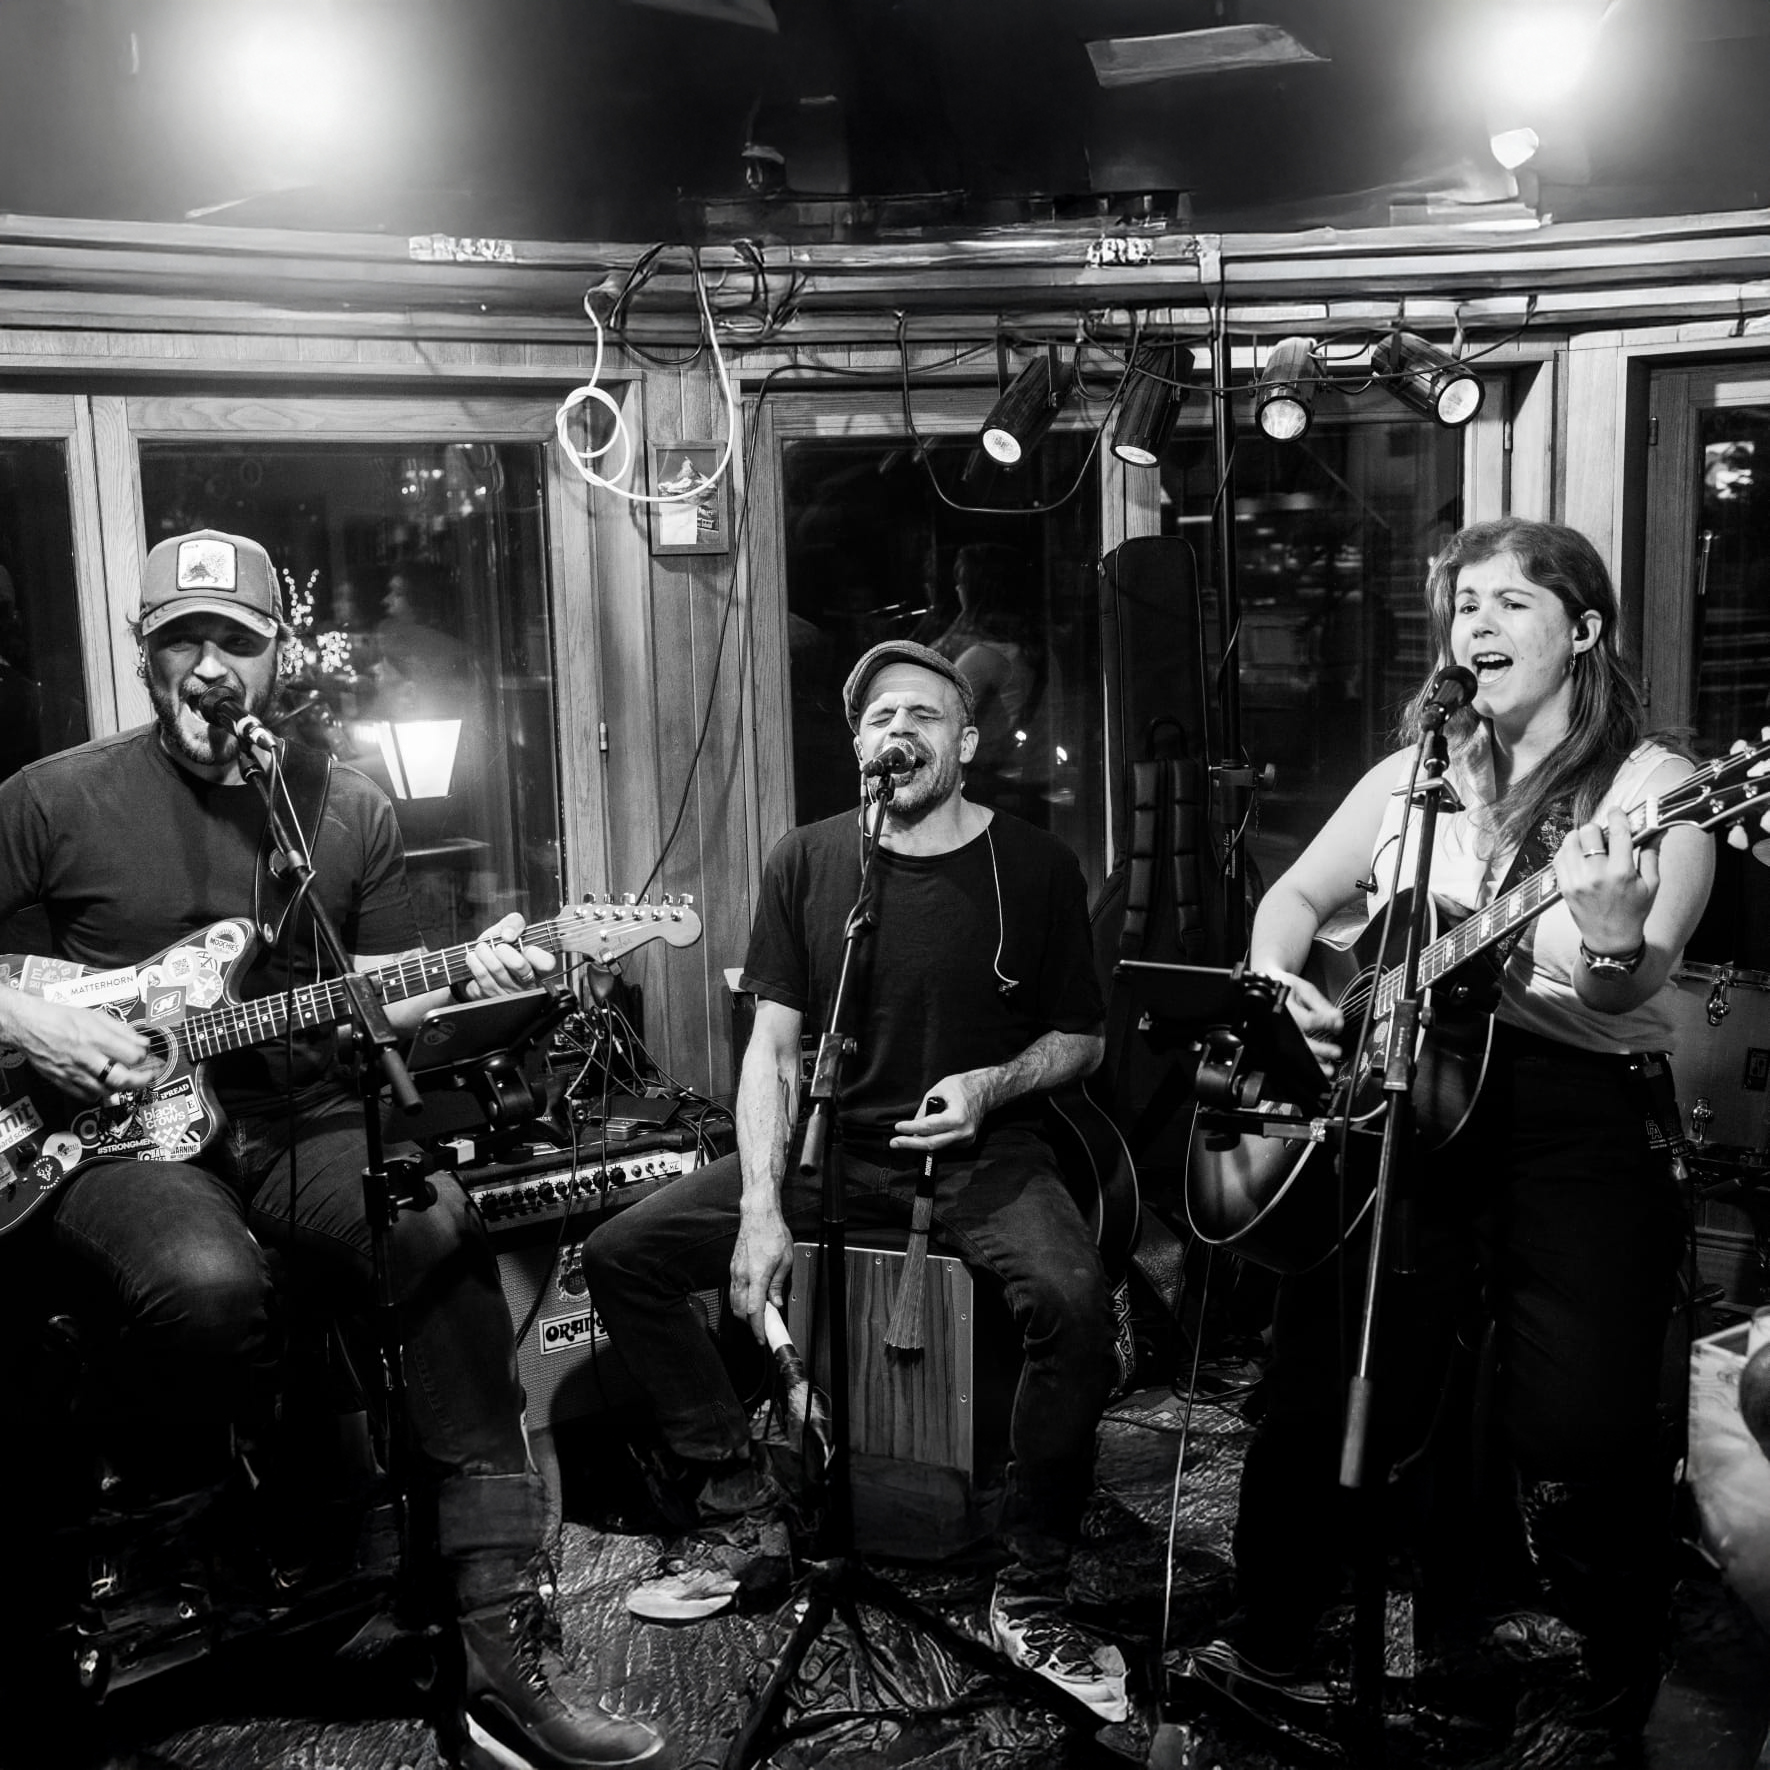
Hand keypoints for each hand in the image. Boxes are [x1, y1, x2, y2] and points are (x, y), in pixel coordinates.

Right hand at [0, 993, 154, 1102]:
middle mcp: (85, 1056)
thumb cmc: (61, 1018)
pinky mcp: (61, 1081)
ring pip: (105, 1090)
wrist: (29, 1025)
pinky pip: (85, 1096)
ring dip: (120, 1088)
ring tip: (126, 1080)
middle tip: (148, 1076)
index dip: (144, 1057)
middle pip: (120, 1079)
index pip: (132, 1055)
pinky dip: (99, 1093)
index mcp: (95, 1037)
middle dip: (140, 1080)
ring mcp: (72, 1071)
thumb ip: (122, 1030)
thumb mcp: (96, 1016)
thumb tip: (143, 1042)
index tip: (147, 1055)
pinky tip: (103, 1085)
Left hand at [460, 912, 556, 1000]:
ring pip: (499, 974)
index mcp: (537, 966)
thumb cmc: (499, 947)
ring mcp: (510, 994)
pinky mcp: (493, 999)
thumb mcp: (508, 931)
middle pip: (521, 968)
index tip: (520, 945)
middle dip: (505, 952)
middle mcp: (527, 983)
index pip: (547, 963)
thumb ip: (514, 923)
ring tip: (480, 948)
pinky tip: (473, 958)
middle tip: (498, 946)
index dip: (534, 952)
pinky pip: (484, 983)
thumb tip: (509, 935)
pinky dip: (476, 967)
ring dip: (486, 956)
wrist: (478, 963)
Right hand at [730, 1201, 794, 1342]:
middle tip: (763, 1325)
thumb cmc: (772, 1232)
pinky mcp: (733, 1268)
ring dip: (744, 1312)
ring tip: (759, 1312)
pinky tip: (751, 1298)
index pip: (753, 1311)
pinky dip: (740, 1300)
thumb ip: (778, 1284)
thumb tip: (775, 1302)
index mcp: (757, 1276)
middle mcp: (742, 1276)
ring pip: (734, 1302)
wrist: (758, 1215)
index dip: (757, 1328)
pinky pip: (733, 1291)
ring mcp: (735, 1272)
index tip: (762, 1337)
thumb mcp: (785, 1260)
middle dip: (750, 1323)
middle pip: (740, 1311)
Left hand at [889, 1076, 984, 1153]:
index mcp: (958, 1117)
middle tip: (894, 1143)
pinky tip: (924, 1135)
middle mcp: (964, 1132)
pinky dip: (933, 1140)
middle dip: (910, 1144)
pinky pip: (945, 1144)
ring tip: (903, 1139)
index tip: (898, 1127)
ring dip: (920, 1143)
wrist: (984, 1091)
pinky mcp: (966, 1142)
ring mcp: (966, 1139)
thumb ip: (925, 1109)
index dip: (911, 1128)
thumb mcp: (938, 1090)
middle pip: (932, 1144)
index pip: (929, 1127)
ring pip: (937, 1146)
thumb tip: (913, 1124)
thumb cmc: (961, 1086)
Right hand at [1264, 969, 1344, 1073]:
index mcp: (1283, 1006)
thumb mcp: (1304, 989)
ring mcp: (1276, 1033)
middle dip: (1320, 1049)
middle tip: (1336, 1052)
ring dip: (1313, 1062)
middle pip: (1299, 1041)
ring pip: (1293, 1052)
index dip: (1326, 1024)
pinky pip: (1290, 1055)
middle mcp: (1278, 1022)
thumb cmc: (1286, 987)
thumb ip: (1322, 1004)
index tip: (1338, 1025)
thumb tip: (1337, 1019)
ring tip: (1329, 1067)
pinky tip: (1315, 1067)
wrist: (1269, 987)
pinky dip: (1304, 1063)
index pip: (1308, 1021)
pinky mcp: (1277, 1041)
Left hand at [1555, 807, 1653, 957]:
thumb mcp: (1652, 885)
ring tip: (1590, 845)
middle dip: (1598, 829)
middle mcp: (1596, 875)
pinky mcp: (1563, 886)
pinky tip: (1578, 855)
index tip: (1617, 811)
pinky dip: (1567, 850)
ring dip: (1580, 837)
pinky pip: (1559, 856)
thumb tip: (1656, 829)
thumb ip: (1652, 855)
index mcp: (1622, 872)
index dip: (1618, 816)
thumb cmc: (1634, 912)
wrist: (1611, 939)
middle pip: (1589, 832)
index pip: (1618, 832)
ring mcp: (1576, 880)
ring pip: (1570, 841)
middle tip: (1604, 836)